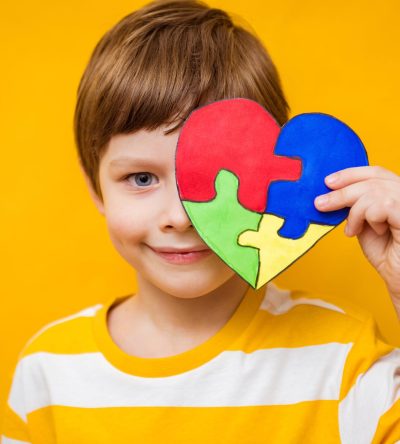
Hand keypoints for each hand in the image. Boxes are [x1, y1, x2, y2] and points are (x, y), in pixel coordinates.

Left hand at [314, 166, 399, 315]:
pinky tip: (373, 232)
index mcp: (397, 192)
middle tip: (320, 204)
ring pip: (374, 191)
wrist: (399, 278)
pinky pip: (381, 205)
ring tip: (352, 230)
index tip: (328, 181)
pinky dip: (368, 218)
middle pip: (373, 179)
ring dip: (355, 211)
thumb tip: (332, 191)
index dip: (350, 174)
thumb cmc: (386, 252)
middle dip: (342, 192)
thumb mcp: (364, 222)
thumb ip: (356, 205)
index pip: (376, 172)